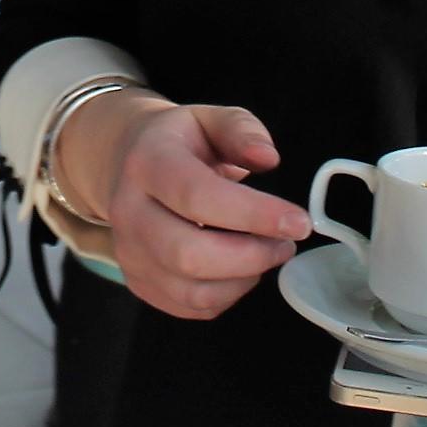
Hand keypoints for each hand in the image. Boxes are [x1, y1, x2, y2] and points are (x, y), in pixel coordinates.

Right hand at [81, 99, 311, 320]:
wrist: (129, 164)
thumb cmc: (180, 144)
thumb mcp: (210, 119)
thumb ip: (242, 130)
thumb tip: (267, 158)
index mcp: (147, 163)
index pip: (197, 195)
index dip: (253, 214)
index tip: (298, 222)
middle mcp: (128, 212)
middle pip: (188, 254)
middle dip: (252, 256)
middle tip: (285, 243)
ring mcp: (129, 253)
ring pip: (191, 290)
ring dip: (243, 280)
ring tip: (265, 253)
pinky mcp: (139, 282)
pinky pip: (191, 307)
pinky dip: (227, 295)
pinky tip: (240, 269)